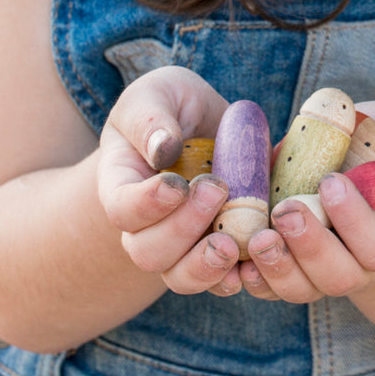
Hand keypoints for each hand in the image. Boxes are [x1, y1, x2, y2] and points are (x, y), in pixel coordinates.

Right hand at [96, 66, 243, 295]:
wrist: (202, 125)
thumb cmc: (171, 106)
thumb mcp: (157, 93)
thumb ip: (151, 118)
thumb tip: (162, 149)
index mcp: (122, 184)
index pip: (121, 209)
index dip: (146, 205)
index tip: (177, 184)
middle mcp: (145, 224)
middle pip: (147, 252)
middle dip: (183, 229)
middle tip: (217, 189)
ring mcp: (180, 244)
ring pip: (179, 277)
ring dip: (205, 267)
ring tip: (232, 244)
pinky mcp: (216, 251)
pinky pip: (218, 282)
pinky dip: (235, 278)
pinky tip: (253, 263)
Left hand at [239, 90, 374, 302]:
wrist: (349, 166)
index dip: (356, 222)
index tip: (331, 182)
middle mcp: (360, 266)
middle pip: (340, 278)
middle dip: (311, 248)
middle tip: (285, 211)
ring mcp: (320, 273)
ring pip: (301, 289)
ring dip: (277, 268)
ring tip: (257, 236)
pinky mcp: (286, 270)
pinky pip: (267, 288)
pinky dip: (249, 278)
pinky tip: (232, 253)